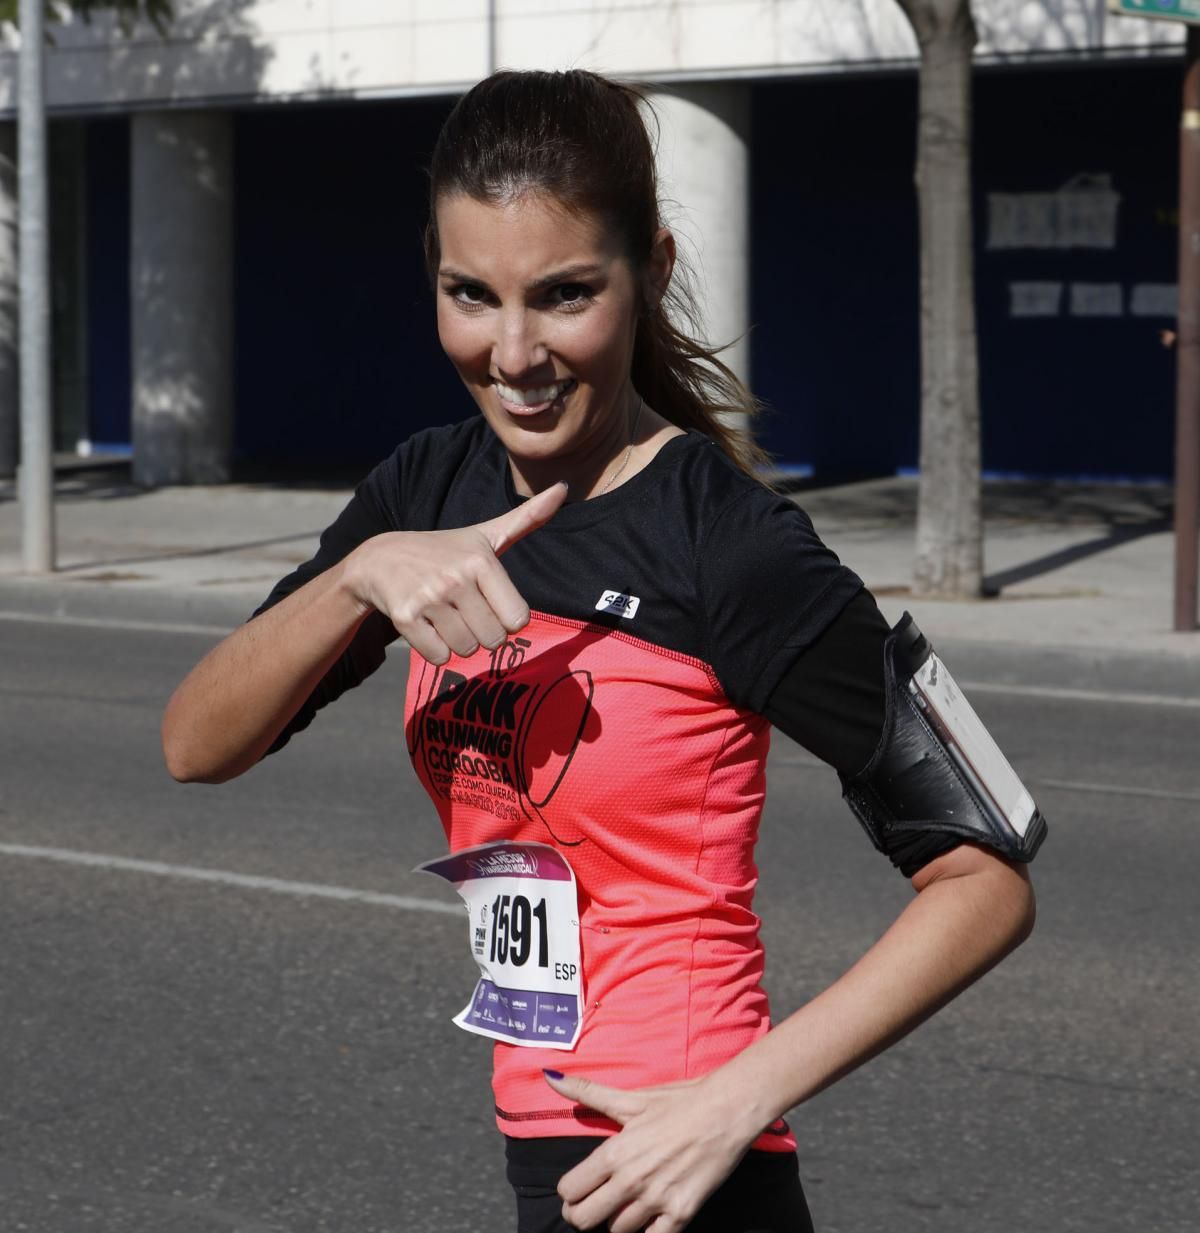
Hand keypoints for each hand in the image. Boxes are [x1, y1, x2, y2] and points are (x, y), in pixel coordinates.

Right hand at [344, 482, 566, 663]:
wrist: (380, 560)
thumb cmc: (444, 550)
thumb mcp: (486, 534)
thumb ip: (528, 518)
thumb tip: (564, 487)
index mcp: (481, 561)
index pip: (518, 619)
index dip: (506, 618)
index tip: (489, 602)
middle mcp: (456, 578)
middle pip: (493, 639)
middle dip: (483, 633)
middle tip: (465, 611)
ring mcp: (429, 599)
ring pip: (466, 650)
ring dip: (459, 642)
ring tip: (445, 616)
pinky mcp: (405, 618)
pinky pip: (439, 656)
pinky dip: (436, 650)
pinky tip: (427, 625)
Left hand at [543, 1070, 756, 1232]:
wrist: (725, 1111)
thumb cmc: (677, 1102)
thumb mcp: (630, 1099)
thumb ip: (588, 1092)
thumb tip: (550, 1077)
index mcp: (614, 1152)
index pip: (570, 1190)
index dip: (570, 1191)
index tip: (579, 1187)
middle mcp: (631, 1180)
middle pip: (585, 1219)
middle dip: (584, 1212)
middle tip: (594, 1202)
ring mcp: (656, 1200)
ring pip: (617, 1230)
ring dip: (619, 1219)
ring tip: (629, 1201)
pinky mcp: (682, 1214)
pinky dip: (648, 1230)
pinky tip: (652, 1214)